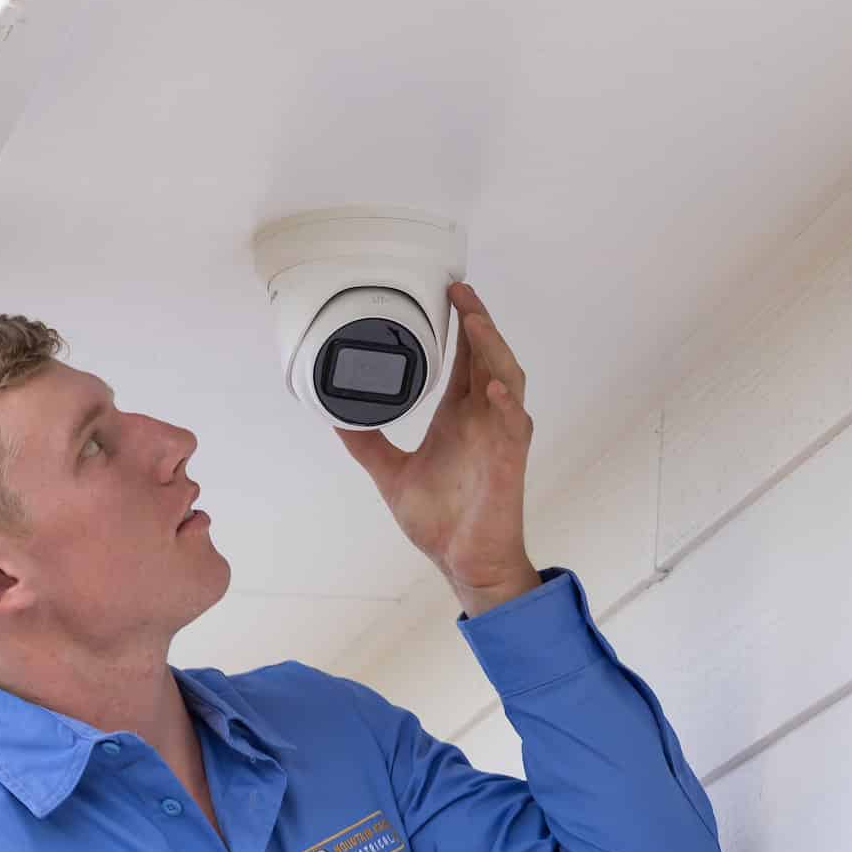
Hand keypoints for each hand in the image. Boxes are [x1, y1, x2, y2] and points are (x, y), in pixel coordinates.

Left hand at [333, 280, 537, 604]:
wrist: (464, 561)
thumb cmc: (441, 521)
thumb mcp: (391, 475)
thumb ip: (367, 444)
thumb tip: (336, 417)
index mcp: (459, 417)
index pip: (466, 358)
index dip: (462, 324)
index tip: (448, 293)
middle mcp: (483, 419)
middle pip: (489, 355)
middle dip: (478, 320)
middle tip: (459, 289)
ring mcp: (500, 436)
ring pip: (507, 377)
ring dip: (493, 347)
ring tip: (474, 321)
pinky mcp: (511, 460)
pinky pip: (515, 422)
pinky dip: (505, 400)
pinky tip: (490, 385)